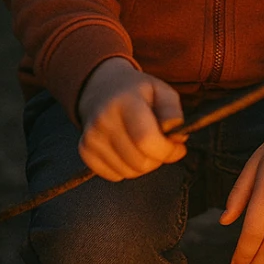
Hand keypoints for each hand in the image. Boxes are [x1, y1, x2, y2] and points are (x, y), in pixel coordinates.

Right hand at [77, 57, 186, 181]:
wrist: (101, 88)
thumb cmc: (137, 92)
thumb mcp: (162, 90)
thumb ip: (172, 112)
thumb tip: (176, 138)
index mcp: (125, 101)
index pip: (146, 140)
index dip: (167, 151)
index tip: (178, 147)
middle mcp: (103, 120)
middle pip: (139, 162)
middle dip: (158, 159)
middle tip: (161, 145)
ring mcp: (91, 138)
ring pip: (128, 172)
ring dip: (143, 165)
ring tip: (144, 145)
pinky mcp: (84, 151)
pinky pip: (114, 176)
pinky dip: (126, 168)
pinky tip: (128, 150)